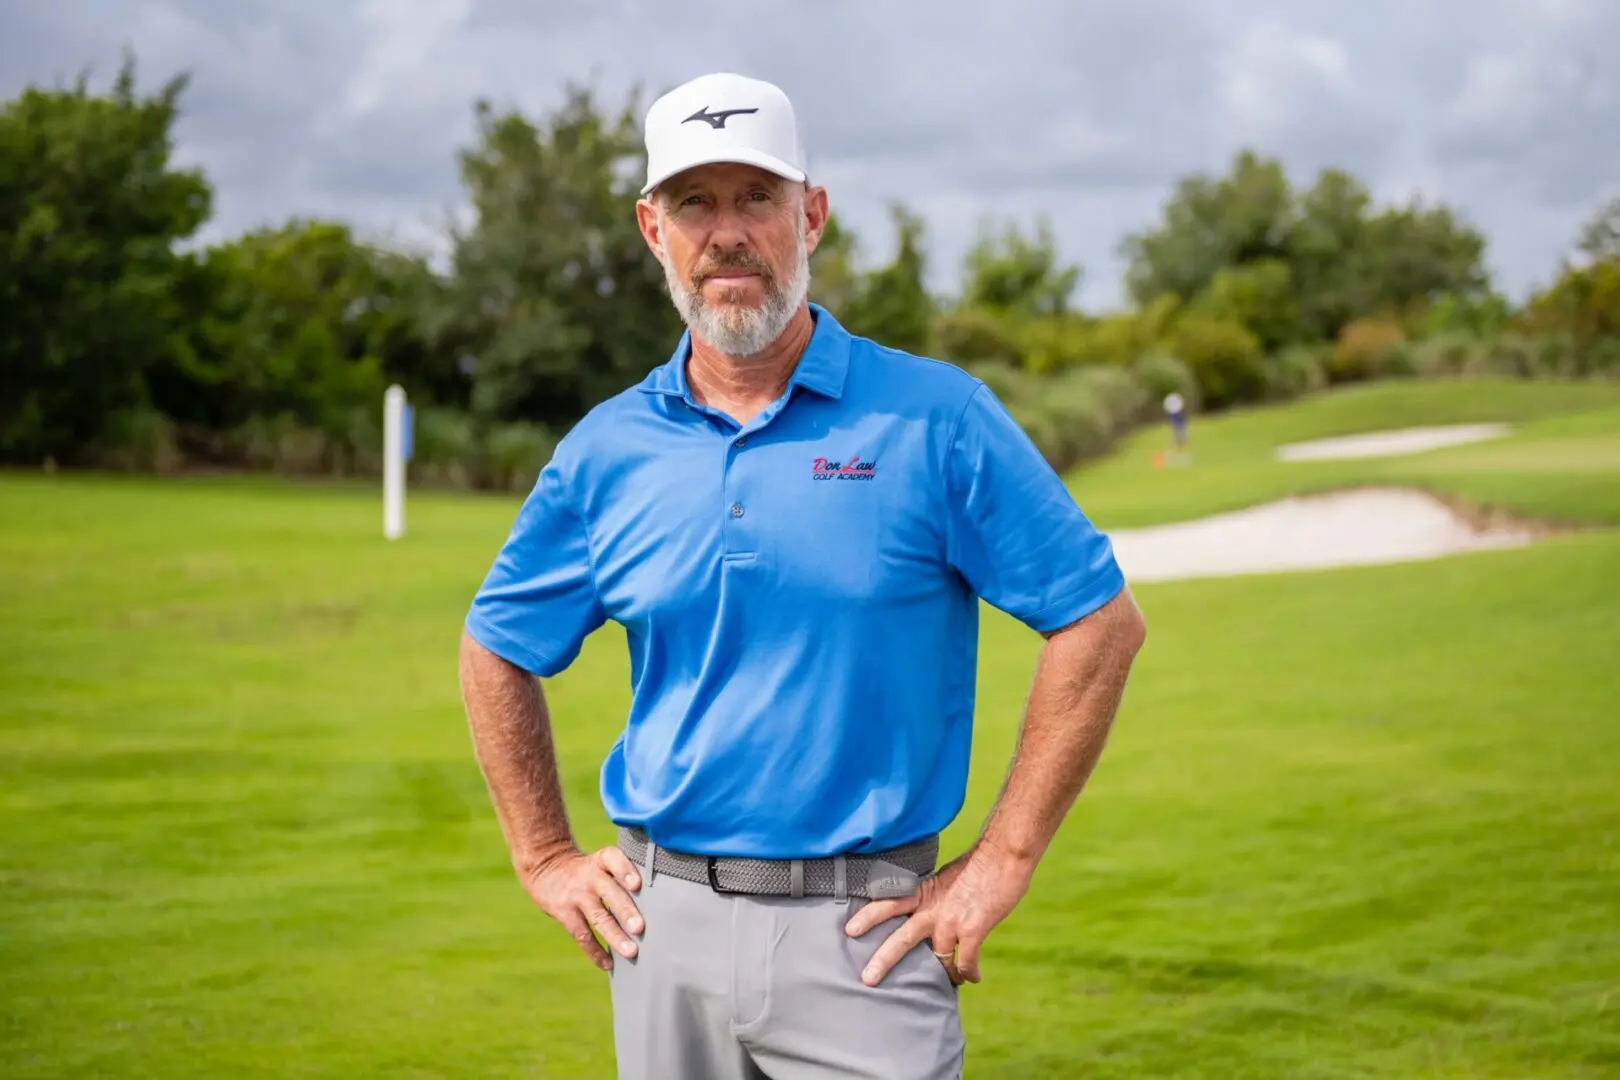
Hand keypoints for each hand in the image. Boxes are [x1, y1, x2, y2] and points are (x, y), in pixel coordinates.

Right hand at [520, 844, 644, 971]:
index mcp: (602, 860)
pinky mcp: (564, 912)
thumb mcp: (600, 861)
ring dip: (615, 936)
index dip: (625, 870)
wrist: (546, 867)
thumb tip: (655, 904)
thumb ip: (622, 875)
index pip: (613, 859)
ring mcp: (576, 895)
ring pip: (598, 917)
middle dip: (625, 911)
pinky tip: (608, 964)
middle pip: (610, 892)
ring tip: (631, 952)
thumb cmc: (587, 868)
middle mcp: (590, 875)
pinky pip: (582, 935)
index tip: (636, 884)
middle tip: (640, 928)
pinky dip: (595, 952)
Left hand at [845, 846, 1033, 986]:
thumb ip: (934, 895)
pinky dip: (969, 973)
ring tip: (949, 981)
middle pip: (902, 937)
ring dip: (944, 974)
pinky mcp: (973, 929)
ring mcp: (952, 920)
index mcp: (924, 892)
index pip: (889, 903)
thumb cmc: (978, 863)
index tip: (850, 930)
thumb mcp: (946, 876)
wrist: (1003, 855)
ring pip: (938, 958)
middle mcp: (933, 908)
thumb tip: (929, 909)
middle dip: (883, 959)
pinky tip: (973, 978)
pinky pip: (966, 961)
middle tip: (867, 978)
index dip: (869, 916)